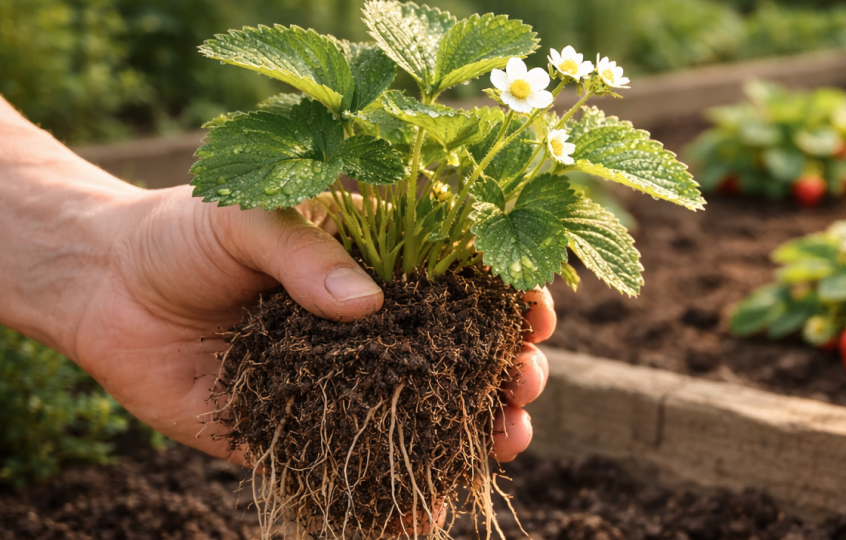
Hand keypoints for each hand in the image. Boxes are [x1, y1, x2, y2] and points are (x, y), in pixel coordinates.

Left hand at [79, 187, 554, 464]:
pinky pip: (353, 467)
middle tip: (525, 384)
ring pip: (425, 414)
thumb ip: (304, 253)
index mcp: (377, 262)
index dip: (507, 295)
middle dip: (508, 370)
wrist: (102, 286)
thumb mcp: (248, 214)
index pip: (463, 280)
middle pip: (461, 354)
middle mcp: (372, 327)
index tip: (534, 313)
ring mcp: (341, 383)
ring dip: (473, 430)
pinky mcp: (294, 432)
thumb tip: (366, 306)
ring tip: (506, 440)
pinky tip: (428, 510)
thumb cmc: (184, 230)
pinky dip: (395, 494)